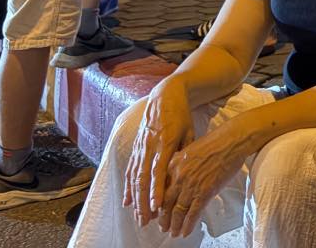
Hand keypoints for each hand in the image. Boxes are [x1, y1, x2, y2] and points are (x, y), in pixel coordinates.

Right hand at [122, 82, 194, 228]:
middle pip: (143, 179)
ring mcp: (140, 147)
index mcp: (165, 141)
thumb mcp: (189, 131)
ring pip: (134, 177)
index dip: (156, 190)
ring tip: (137, 216)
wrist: (165, 95)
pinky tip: (127, 201)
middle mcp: (149, 146)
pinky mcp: (136, 147)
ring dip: (134, 198)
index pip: (159, 171)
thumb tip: (185, 174)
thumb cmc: (181, 115)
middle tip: (145, 221)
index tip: (156, 207)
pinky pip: (130, 170)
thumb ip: (185, 152)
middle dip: (143, 201)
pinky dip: (128, 187)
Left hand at [157, 120, 249, 237]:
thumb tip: (175, 177)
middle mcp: (178, 177)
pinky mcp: (205, 192)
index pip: (158, 190)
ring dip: (174, 225)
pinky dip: (188, 225)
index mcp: (172, 165)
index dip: (156, 204)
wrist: (231, 141)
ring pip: (178, 211)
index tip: (155, 212)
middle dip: (163, 219)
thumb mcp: (188, 149)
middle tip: (163, 227)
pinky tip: (186, 231)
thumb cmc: (215, 142)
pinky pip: (193, 213)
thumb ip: (179, 164)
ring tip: (173, 232)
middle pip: (165, 204)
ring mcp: (191, 185)